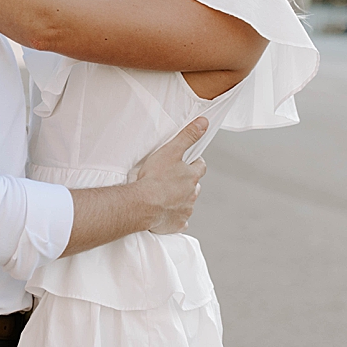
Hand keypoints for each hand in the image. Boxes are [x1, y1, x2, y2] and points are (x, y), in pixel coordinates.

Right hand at [135, 117, 208, 234]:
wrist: (142, 204)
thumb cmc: (154, 177)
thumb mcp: (171, 150)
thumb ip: (188, 136)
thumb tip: (204, 123)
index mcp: (192, 176)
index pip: (201, 166)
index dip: (195, 162)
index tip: (190, 161)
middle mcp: (192, 193)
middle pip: (194, 186)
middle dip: (187, 183)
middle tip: (172, 179)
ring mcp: (186, 210)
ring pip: (187, 203)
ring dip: (180, 199)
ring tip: (165, 195)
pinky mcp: (177, 223)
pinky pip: (180, 221)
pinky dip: (175, 217)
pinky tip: (166, 214)